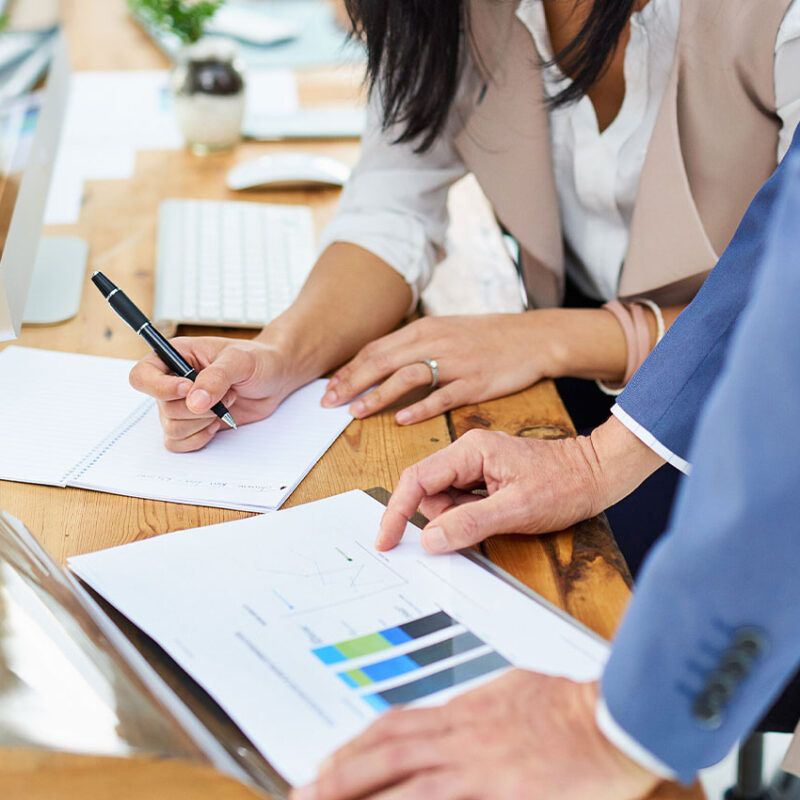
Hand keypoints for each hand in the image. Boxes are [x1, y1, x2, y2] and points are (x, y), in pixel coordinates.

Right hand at [129, 336, 294, 451]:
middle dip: (199, 407)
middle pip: (162, 407)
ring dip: (203, 422)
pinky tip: (218, 423)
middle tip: (228, 393)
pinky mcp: (192, 425)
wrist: (273, 379)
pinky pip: (178, 443)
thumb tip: (194, 402)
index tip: (188, 388)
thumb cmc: (256, 360)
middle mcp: (172, 382)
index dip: (159, 387)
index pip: (142, 375)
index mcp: (175, 356)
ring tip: (226, 404)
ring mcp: (181, 406)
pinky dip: (199, 438)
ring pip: (172, 428)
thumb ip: (216, 377)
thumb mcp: (240, 360)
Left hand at [292, 671, 659, 799]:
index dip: (354, 747)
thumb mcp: (510, 692)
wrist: (612, 717)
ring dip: (359, 796)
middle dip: (338, 776)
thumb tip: (448, 722)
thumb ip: (473, 710)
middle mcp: (460, 737)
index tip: (326, 765)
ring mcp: (478, 767)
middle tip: (303, 793)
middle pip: (385, 754)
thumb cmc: (567, 705)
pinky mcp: (501, 792)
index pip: (393, 727)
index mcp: (462, 712)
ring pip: (403, 783)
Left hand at [321, 313, 561, 424]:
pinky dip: (419, 408)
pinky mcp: (474, 383)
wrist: (531, 337)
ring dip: (378, 395)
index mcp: (425, 328)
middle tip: (329, 402)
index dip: (350, 369)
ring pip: (407, 377)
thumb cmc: (486, 336)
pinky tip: (401, 420)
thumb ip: (414, 344)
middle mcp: (435, 342)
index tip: (330, 387)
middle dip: (352, 382)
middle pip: (383, 361)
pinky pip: (442, 397)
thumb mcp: (446, 330)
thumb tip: (380, 361)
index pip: (377, 348)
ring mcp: (455, 363)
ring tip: (357, 412)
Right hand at [377, 428, 606, 552]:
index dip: (397, 511)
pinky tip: (496, 517)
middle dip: (441, 518)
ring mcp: (477, 465)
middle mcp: (468, 453)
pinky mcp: (486, 478)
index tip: (386, 540)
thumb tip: (430, 540)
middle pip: (428, 491)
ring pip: (444, 499)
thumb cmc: (565, 484)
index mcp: (470, 450)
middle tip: (478, 526)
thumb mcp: (517, 509)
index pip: (417, 480)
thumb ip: (469, 523)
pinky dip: (468, 517)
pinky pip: (461, 501)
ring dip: (458, 519)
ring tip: (498, 518)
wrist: (599, 473)